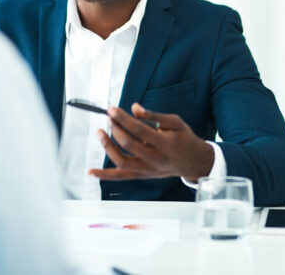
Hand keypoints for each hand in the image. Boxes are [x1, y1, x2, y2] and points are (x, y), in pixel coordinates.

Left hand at [87, 103, 214, 182]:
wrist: (193, 162)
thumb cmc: (184, 138)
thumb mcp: (175, 122)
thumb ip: (153, 115)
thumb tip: (134, 108)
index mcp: (165, 144)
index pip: (139, 130)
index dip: (123, 119)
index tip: (112, 109)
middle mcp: (155, 159)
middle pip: (128, 144)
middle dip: (115, 128)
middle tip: (109, 117)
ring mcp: (147, 170)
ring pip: (122, 161)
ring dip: (108, 146)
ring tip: (100, 132)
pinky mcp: (142, 175)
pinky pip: (120, 177)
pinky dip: (104, 175)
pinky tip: (91, 171)